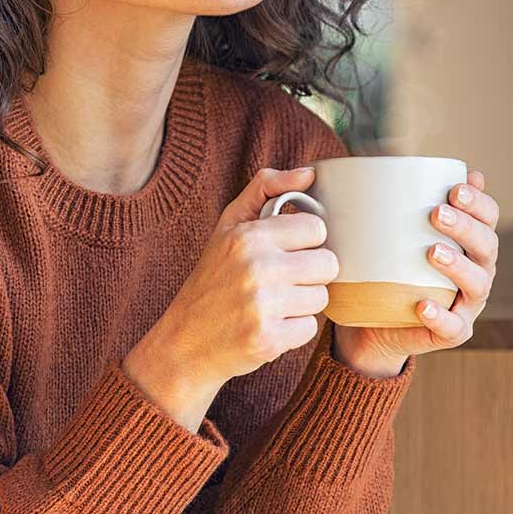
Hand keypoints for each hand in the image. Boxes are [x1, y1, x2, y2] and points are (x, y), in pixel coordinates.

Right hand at [139, 167, 336, 391]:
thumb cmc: (212, 278)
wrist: (185, 340)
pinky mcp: (269, 340)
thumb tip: (310, 172)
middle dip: (310, 273)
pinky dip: (293, 330)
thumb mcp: (229, 225)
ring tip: (273, 303)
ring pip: (322, 297)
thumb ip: (266, 189)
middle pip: (327, 264)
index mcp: (248, 236)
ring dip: (302, 303)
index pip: (316, 228)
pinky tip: (269, 325)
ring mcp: (262, 306)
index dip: (305, 241)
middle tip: (282, 279)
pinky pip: (310, 329)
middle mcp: (256, 268)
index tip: (286, 250)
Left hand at [332, 170, 499, 374]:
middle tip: (437, 213)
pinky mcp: (451, 332)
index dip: (479, 203)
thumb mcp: (392, 232)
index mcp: (469, 243)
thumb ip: (401, 201)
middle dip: (466, 227)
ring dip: (458, 266)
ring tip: (433, 252)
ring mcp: (466, 304)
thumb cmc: (388, 267)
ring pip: (477, 285)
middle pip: (487, 247)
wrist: (373, 321)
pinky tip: (424, 305)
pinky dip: (440, 316)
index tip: (455, 188)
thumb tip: (393, 157)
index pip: (488, 218)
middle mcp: (476, 271)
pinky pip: (452, 327)